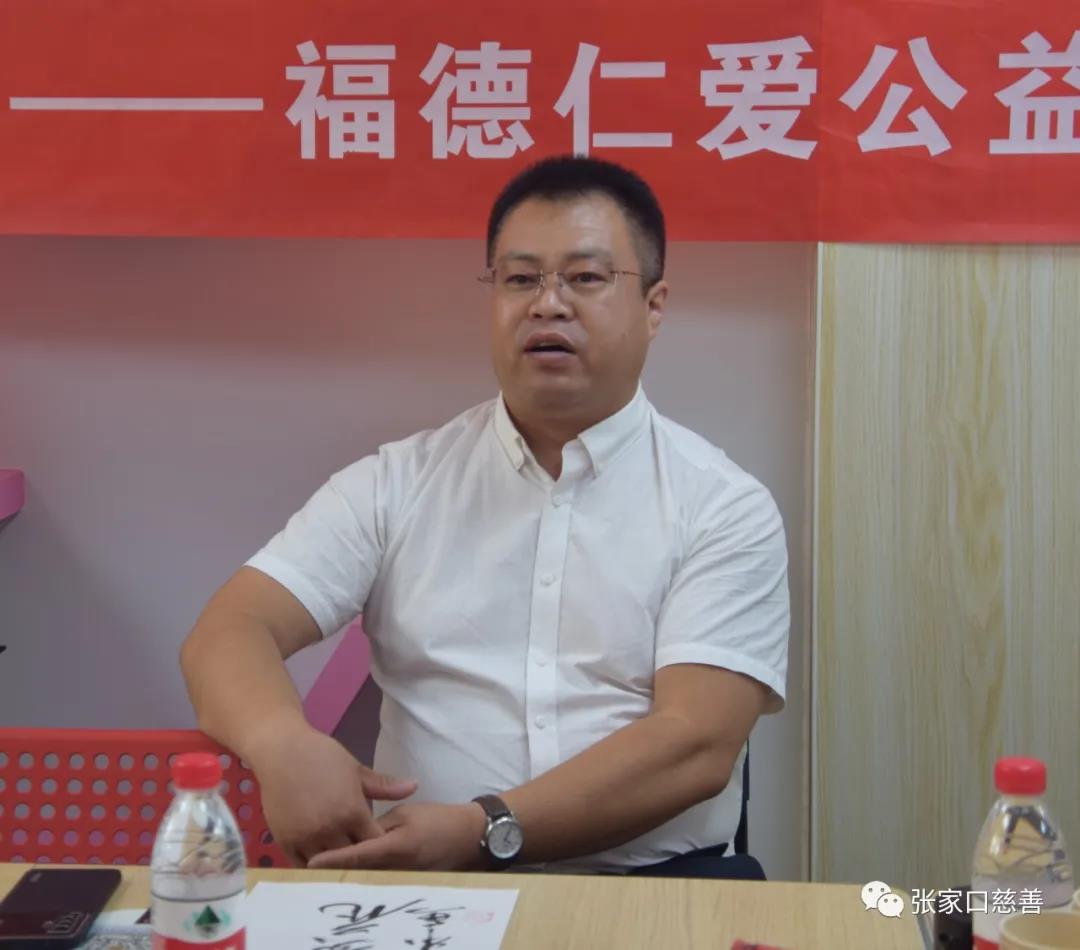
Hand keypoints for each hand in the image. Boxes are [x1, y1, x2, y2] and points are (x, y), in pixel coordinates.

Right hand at [242, 718, 417, 866]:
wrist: (282, 751)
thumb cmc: (322, 756)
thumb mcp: (356, 769)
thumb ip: (384, 786)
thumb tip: (415, 787)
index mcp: (352, 812)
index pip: (374, 844)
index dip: (380, 849)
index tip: (384, 851)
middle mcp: (330, 829)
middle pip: (353, 860)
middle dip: (361, 863)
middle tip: (368, 865)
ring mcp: (306, 838)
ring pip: (327, 868)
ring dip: (337, 869)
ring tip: (346, 869)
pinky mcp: (285, 842)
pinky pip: (302, 867)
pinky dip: (314, 869)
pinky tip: (322, 866)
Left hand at [307, 801, 487, 871]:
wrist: (467, 838)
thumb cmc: (437, 820)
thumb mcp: (406, 814)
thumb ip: (379, 824)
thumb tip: (355, 833)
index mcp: (395, 846)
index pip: (359, 854)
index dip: (334, 859)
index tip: (312, 862)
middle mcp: (395, 867)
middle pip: (358, 872)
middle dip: (334, 871)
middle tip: (305, 866)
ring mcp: (400, 878)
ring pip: (366, 878)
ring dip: (345, 875)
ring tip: (317, 870)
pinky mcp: (403, 882)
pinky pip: (377, 879)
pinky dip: (361, 876)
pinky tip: (345, 872)